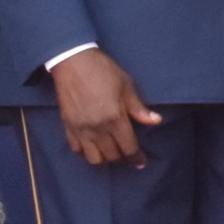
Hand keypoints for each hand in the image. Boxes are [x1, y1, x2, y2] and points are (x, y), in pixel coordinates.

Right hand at [52, 49, 159, 166]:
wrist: (73, 61)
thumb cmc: (103, 71)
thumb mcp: (126, 86)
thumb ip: (139, 108)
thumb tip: (155, 121)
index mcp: (115, 118)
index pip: (128, 148)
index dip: (137, 157)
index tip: (141, 162)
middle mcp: (97, 128)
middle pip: (112, 156)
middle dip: (122, 157)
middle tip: (127, 152)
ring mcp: (81, 129)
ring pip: (93, 158)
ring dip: (104, 158)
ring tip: (110, 151)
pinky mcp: (68, 126)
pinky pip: (76, 149)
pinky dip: (85, 152)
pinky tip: (92, 146)